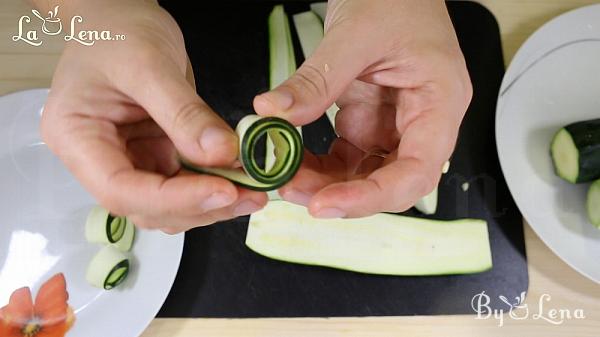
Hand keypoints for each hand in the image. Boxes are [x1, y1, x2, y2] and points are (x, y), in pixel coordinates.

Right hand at [41, 0, 266, 232]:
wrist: (119, 18)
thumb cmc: (117, 31)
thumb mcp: (150, 64)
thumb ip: (185, 113)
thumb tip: (223, 154)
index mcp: (76, 137)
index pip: (120, 189)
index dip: (173, 199)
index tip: (222, 191)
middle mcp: (99, 159)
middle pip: (147, 205)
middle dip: (200, 206)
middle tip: (250, 195)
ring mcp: (129, 160)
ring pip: (169, 204)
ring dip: (210, 204)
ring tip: (252, 191)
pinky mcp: (154, 155)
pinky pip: (184, 184)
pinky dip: (213, 186)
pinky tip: (241, 179)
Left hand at [253, 0, 471, 217]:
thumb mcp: (354, 35)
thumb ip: (316, 80)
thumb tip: (273, 114)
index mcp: (439, 103)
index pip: (416, 171)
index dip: (372, 197)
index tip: (326, 204)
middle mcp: (421, 124)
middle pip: (390, 182)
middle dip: (342, 193)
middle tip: (293, 189)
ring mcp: (393, 126)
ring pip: (363, 175)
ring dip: (324, 183)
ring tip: (283, 175)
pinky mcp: (369, 123)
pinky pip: (345, 157)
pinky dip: (317, 165)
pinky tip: (291, 160)